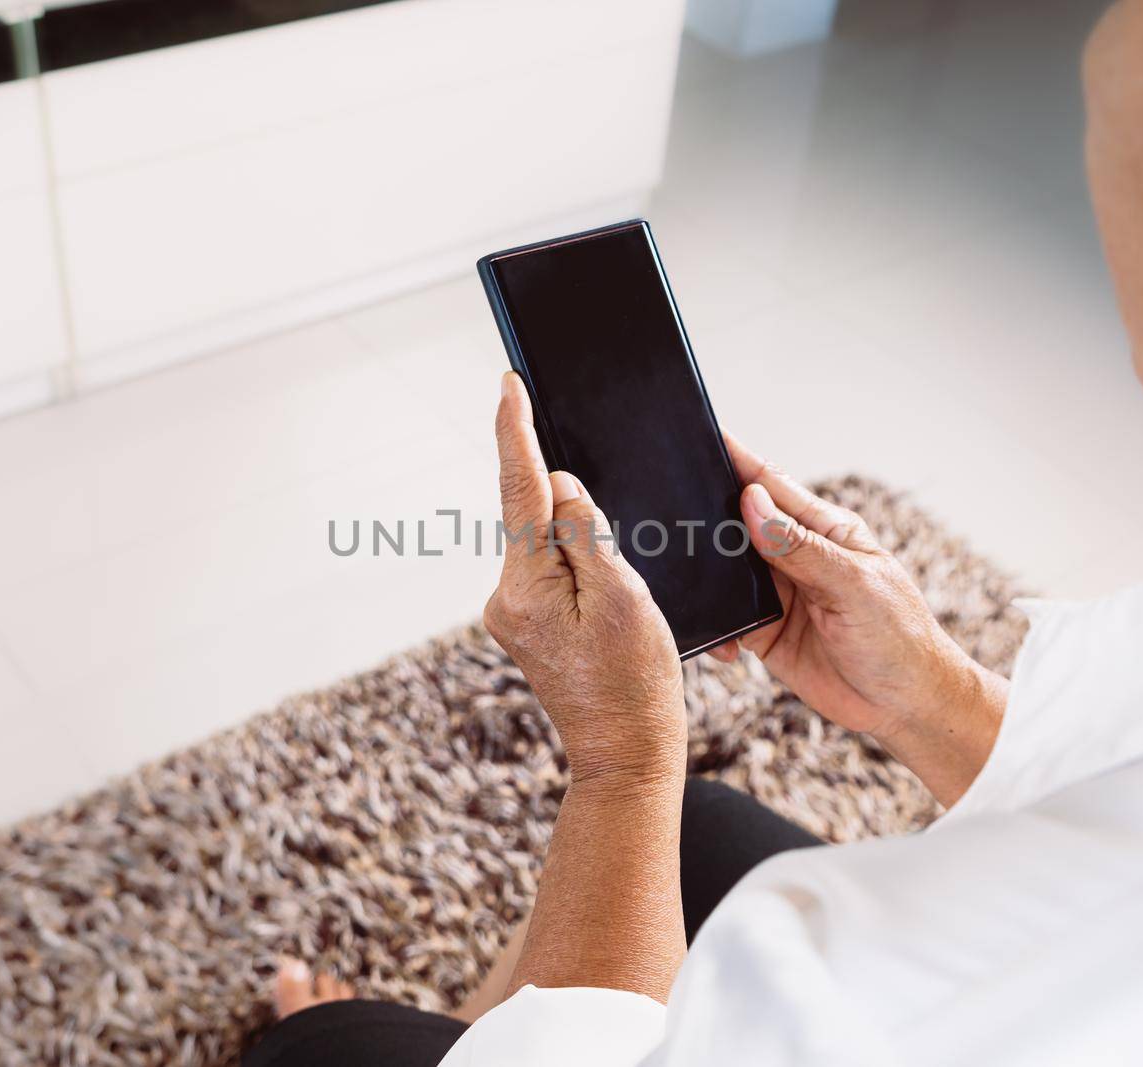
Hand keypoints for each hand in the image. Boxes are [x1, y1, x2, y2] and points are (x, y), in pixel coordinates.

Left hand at [484, 373, 686, 788]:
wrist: (626, 755)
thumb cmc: (636, 683)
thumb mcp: (625, 597)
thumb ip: (587, 534)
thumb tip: (557, 486)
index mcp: (526, 586)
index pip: (519, 490)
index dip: (516, 432)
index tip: (509, 383)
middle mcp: (506, 597)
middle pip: (534, 516)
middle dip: (569, 501)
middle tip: (609, 534)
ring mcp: (514, 613)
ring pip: (547, 545)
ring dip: (582, 542)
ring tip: (624, 596)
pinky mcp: (528, 624)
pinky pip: (553, 570)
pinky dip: (580, 564)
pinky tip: (610, 592)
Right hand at [711, 435, 1006, 803]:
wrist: (906, 707)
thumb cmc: (900, 638)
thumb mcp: (854, 586)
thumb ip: (800, 548)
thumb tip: (752, 503)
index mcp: (824, 531)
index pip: (772, 486)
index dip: (737, 461)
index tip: (702, 436)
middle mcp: (795, 557)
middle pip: (738, 525)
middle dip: (706, 517)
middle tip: (666, 512)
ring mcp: (778, 595)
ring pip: (726, 572)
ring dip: (706, 575)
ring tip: (678, 573)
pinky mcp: (765, 634)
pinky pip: (727, 620)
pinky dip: (714, 627)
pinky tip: (717, 639)